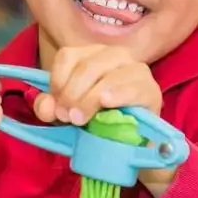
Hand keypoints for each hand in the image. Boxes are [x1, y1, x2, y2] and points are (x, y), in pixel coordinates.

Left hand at [35, 45, 174, 197]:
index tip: (55, 106)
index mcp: (91, 55)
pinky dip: (117, 94)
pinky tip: (106, 103)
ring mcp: (136, 69)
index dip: (57, 80)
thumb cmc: (97, 119)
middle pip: (87, 66)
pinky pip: (133, 87)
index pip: (68, 56)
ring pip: (108, 75)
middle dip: (72, 93)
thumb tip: (47, 107)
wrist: (129, 142)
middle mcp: (114, 55)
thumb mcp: (66, 113)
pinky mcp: (151, 89)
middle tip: (67, 118)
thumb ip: (49, 108)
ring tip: (81, 119)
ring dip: (89, 98)